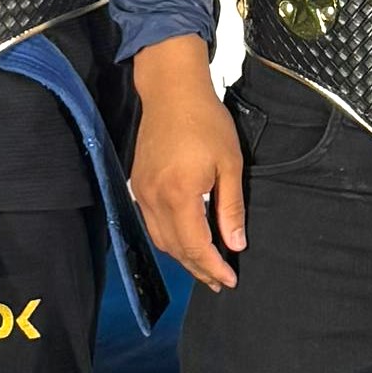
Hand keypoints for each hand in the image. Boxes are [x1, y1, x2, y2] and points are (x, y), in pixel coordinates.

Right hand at [129, 38, 243, 290]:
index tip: (229, 281)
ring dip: (182, 257)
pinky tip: (185, 239)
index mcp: (179, 194)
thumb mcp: (230, 163)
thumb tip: (235, 245)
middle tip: (219, 281)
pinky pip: (151, 224)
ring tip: (205, 266)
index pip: (195, 246)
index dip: (212, 267)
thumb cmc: (207, 122)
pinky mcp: (137, 184)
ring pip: (160, 239)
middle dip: (197, 268)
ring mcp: (141, 192)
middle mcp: (154, 199)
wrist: (171, 91)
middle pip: (175, 248)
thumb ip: (230, 207)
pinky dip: (170, 238)